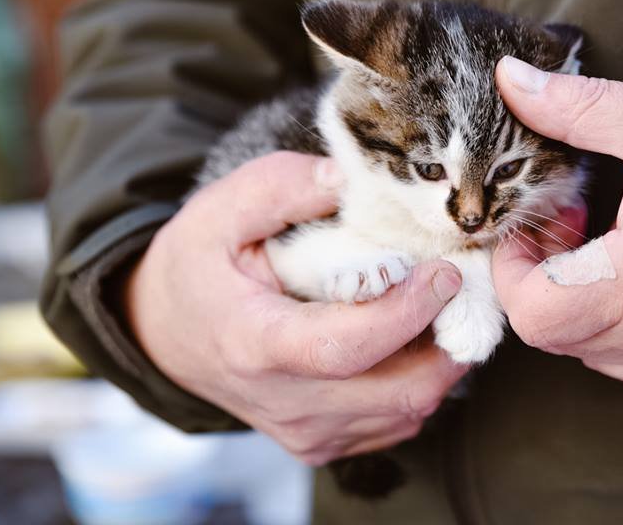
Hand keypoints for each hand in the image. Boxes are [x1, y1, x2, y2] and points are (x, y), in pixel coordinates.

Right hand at [125, 152, 466, 463]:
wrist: (165, 334)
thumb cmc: (196, 268)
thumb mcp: (220, 210)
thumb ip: (284, 187)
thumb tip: (351, 179)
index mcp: (256, 345)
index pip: (347, 346)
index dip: (407, 311)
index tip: (443, 270)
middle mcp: (287, 403)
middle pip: (398, 392)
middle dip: (446, 338)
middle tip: (458, 284)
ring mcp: (307, 433)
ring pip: (408, 412)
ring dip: (438, 359)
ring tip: (436, 305)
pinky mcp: (322, 444)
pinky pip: (396, 423)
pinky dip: (418, 381)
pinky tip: (409, 337)